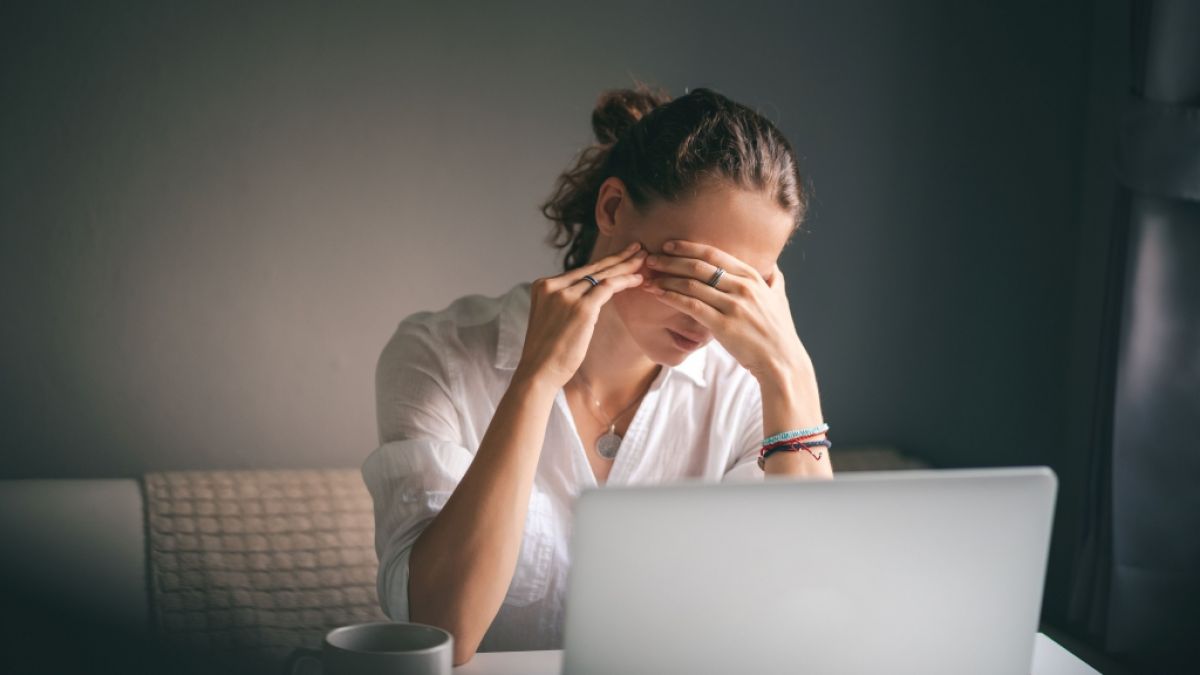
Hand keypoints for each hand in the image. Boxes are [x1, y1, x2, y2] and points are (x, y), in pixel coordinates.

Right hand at [515, 242, 647, 388]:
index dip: (603, 263)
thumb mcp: (551, 318)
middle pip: (592, 268)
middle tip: (638, 248)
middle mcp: (553, 285)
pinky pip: (608, 287)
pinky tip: (638, 279)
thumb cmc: (547, 353)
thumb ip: (565, 303)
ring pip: (602, 274)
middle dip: (618, 257)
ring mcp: (566, 295)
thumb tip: (588, 298)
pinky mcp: (581, 307)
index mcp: (543, 286)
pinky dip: (625, 281)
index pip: (580, 271)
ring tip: (644, 259)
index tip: (619, 257)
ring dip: (626, 266)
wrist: (538, 372)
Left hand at [639, 240, 808, 380]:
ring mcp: (733, 305)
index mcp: (752, 277)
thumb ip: (773, 280)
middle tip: (650, 258)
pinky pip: (691, 305)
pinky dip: (671, 297)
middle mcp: (742, 287)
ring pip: (692, 284)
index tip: (669, 245)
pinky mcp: (723, 325)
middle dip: (670, 260)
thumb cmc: (778, 332)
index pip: (714, 254)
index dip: (688, 248)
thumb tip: (772, 268)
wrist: (782, 361)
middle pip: (698, 266)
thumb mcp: (779, 299)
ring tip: (648, 278)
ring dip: (666, 279)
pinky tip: (657, 295)